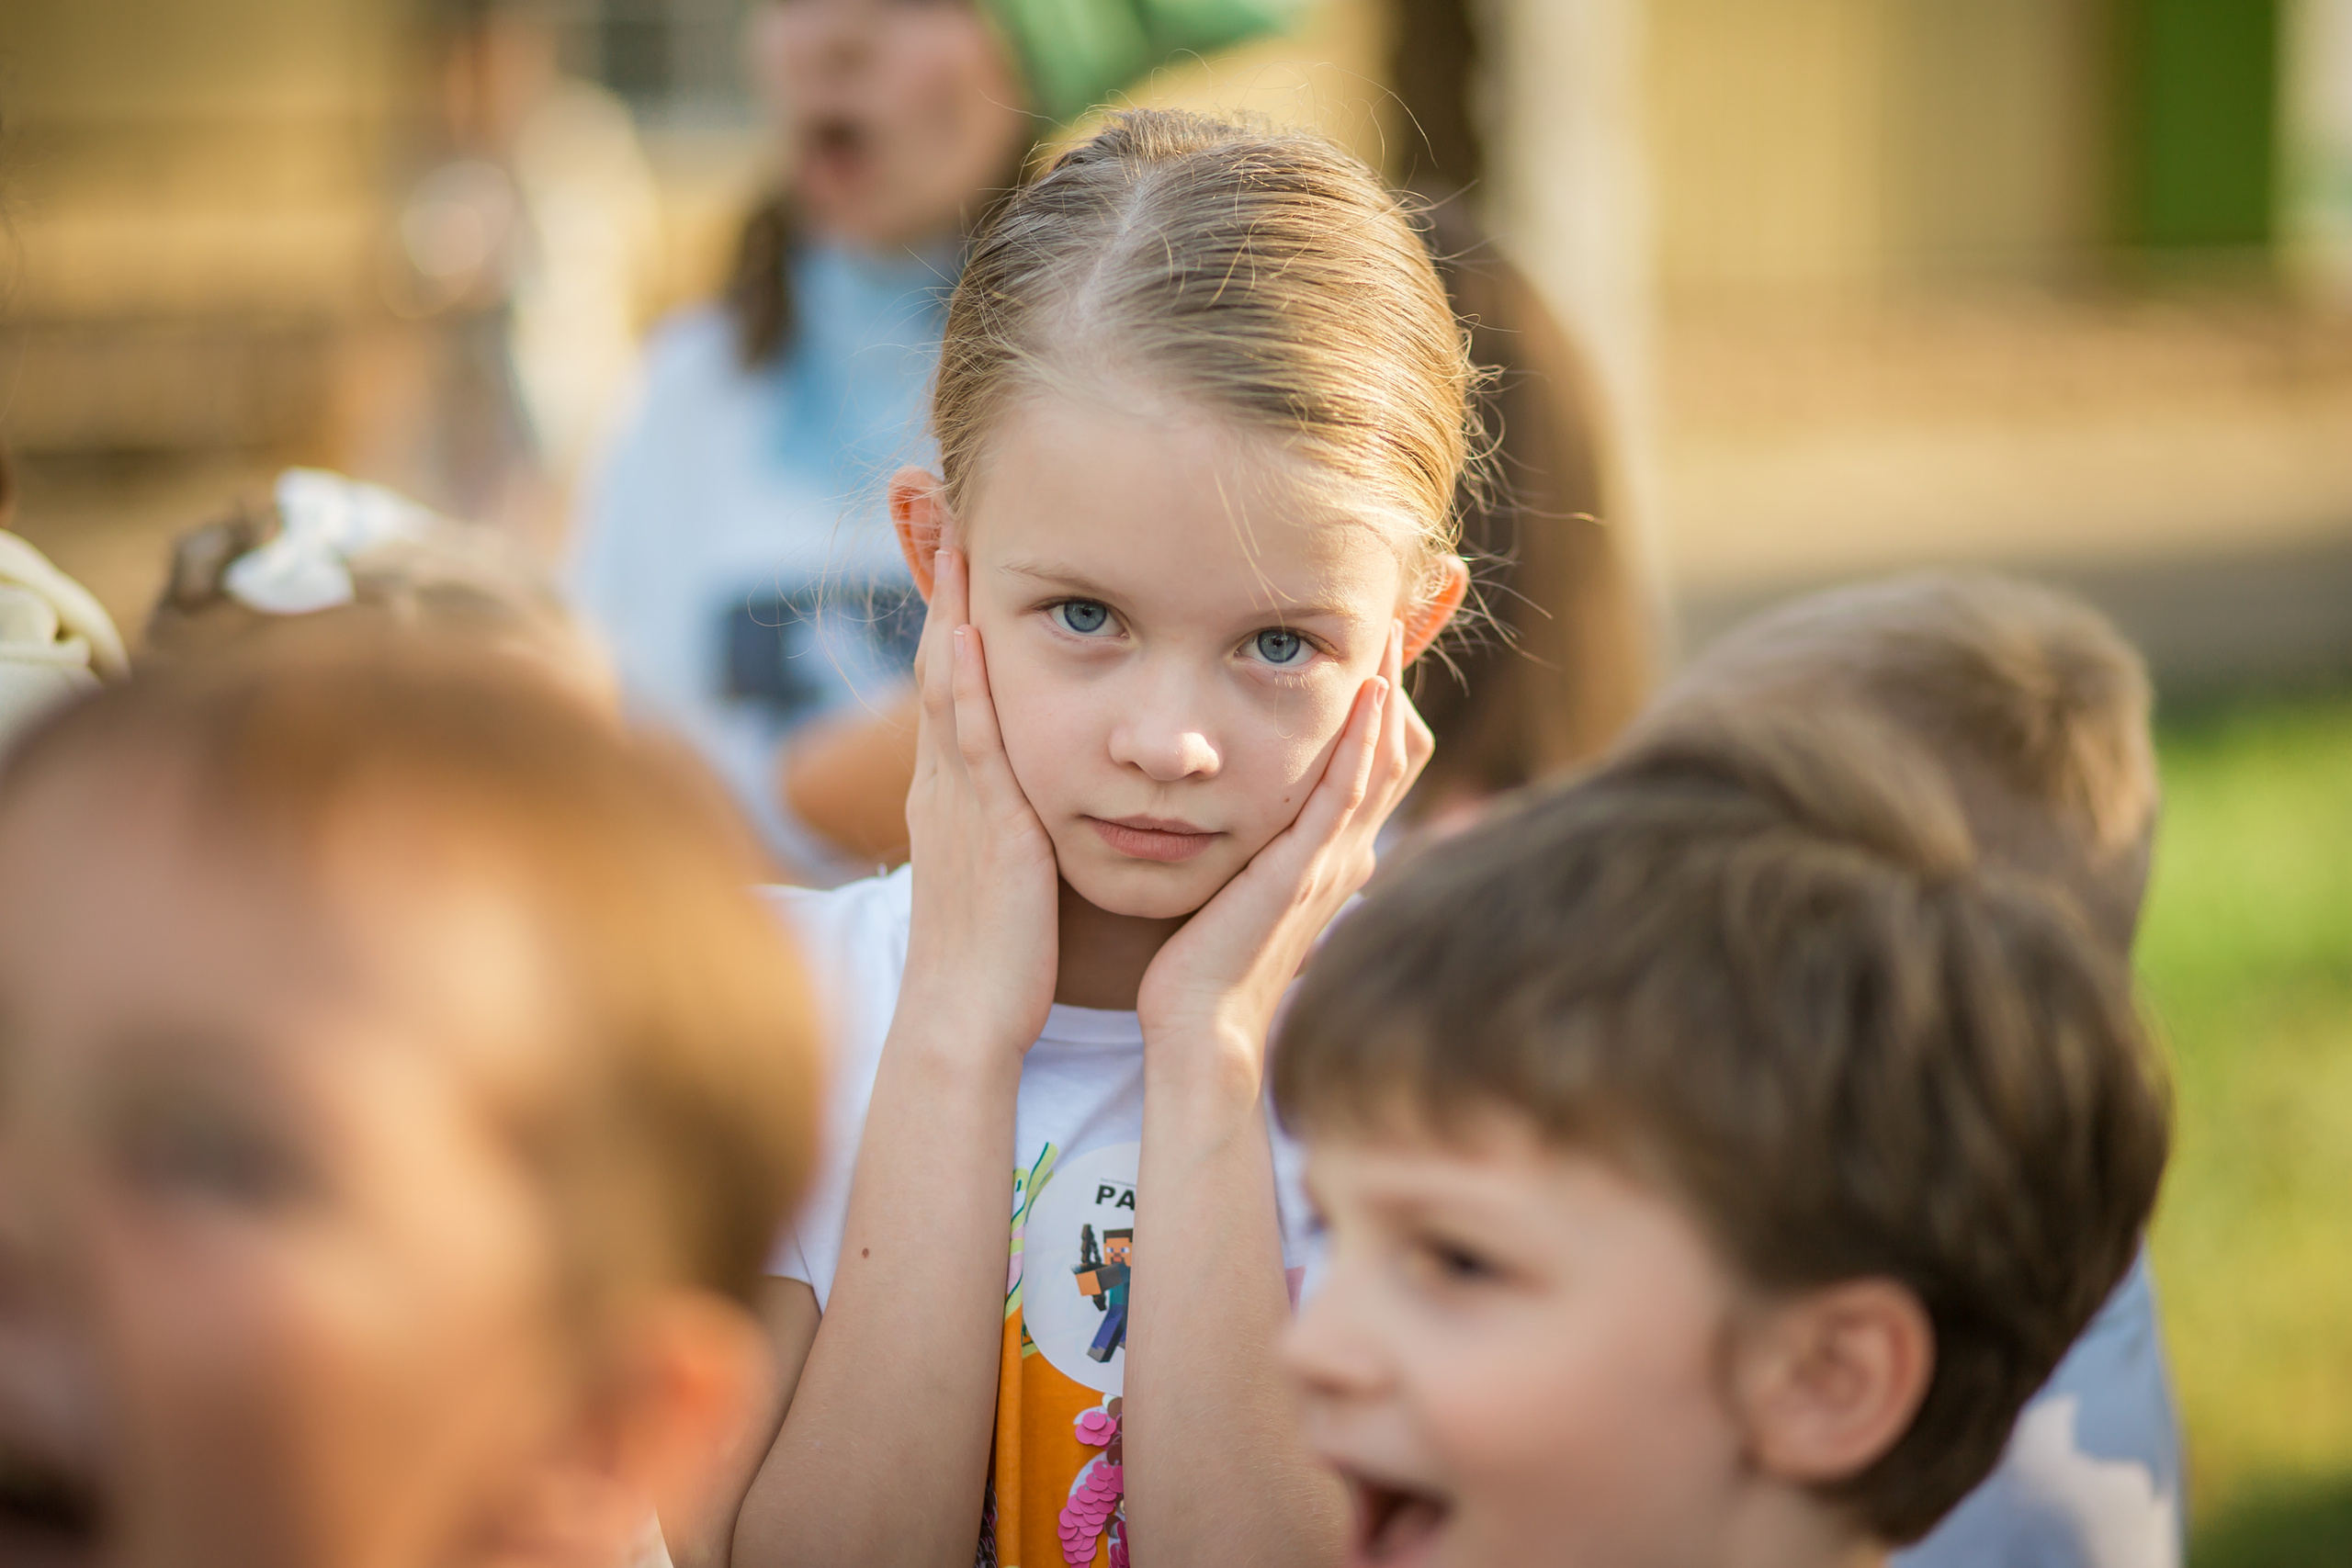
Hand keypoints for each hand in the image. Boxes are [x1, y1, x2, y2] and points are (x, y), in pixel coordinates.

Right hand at [899, 545, 1060, 1062]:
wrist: (967, 1018)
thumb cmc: (998, 958)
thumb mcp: (1006, 871)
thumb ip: (1019, 823)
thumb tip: (1040, 796)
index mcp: (955, 794)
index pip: (951, 682)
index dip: (953, 613)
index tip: (961, 548)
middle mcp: (947, 784)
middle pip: (938, 661)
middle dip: (940, 587)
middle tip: (936, 508)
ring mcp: (959, 800)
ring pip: (946, 683)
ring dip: (948, 608)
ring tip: (950, 535)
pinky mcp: (985, 825)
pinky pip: (968, 739)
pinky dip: (963, 682)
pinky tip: (966, 633)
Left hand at [1135, 622, 1430, 1084]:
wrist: (1199, 1030)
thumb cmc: (1200, 967)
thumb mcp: (1231, 891)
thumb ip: (1242, 850)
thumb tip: (1224, 815)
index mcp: (1326, 857)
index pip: (1370, 767)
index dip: (1376, 707)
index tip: (1364, 650)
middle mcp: (1342, 854)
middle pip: (1392, 753)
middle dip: (1393, 683)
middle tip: (1387, 619)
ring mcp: (1331, 862)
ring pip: (1382, 761)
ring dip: (1388, 690)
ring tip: (1386, 630)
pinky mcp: (1307, 871)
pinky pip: (1349, 792)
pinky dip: (1365, 740)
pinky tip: (1371, 691)